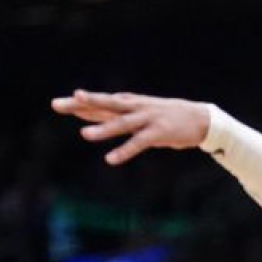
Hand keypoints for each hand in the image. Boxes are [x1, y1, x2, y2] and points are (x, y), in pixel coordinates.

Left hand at [51, 90, 210, 165]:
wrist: (203, 119)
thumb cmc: (168, 117)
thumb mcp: (140, 112)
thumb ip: (115, 114)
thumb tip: (86, 114)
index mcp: (131, 103)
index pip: (101, 102)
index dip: (80, 103)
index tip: (58, 103)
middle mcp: (137, 108)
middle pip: (107, 104)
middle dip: (85, 104)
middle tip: (64, 104)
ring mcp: (149, 119)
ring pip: (122, 123)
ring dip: (104, 129)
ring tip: (85, 135)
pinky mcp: (160, 132)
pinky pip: (139, 142)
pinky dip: (125, 150)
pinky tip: (111, 159)